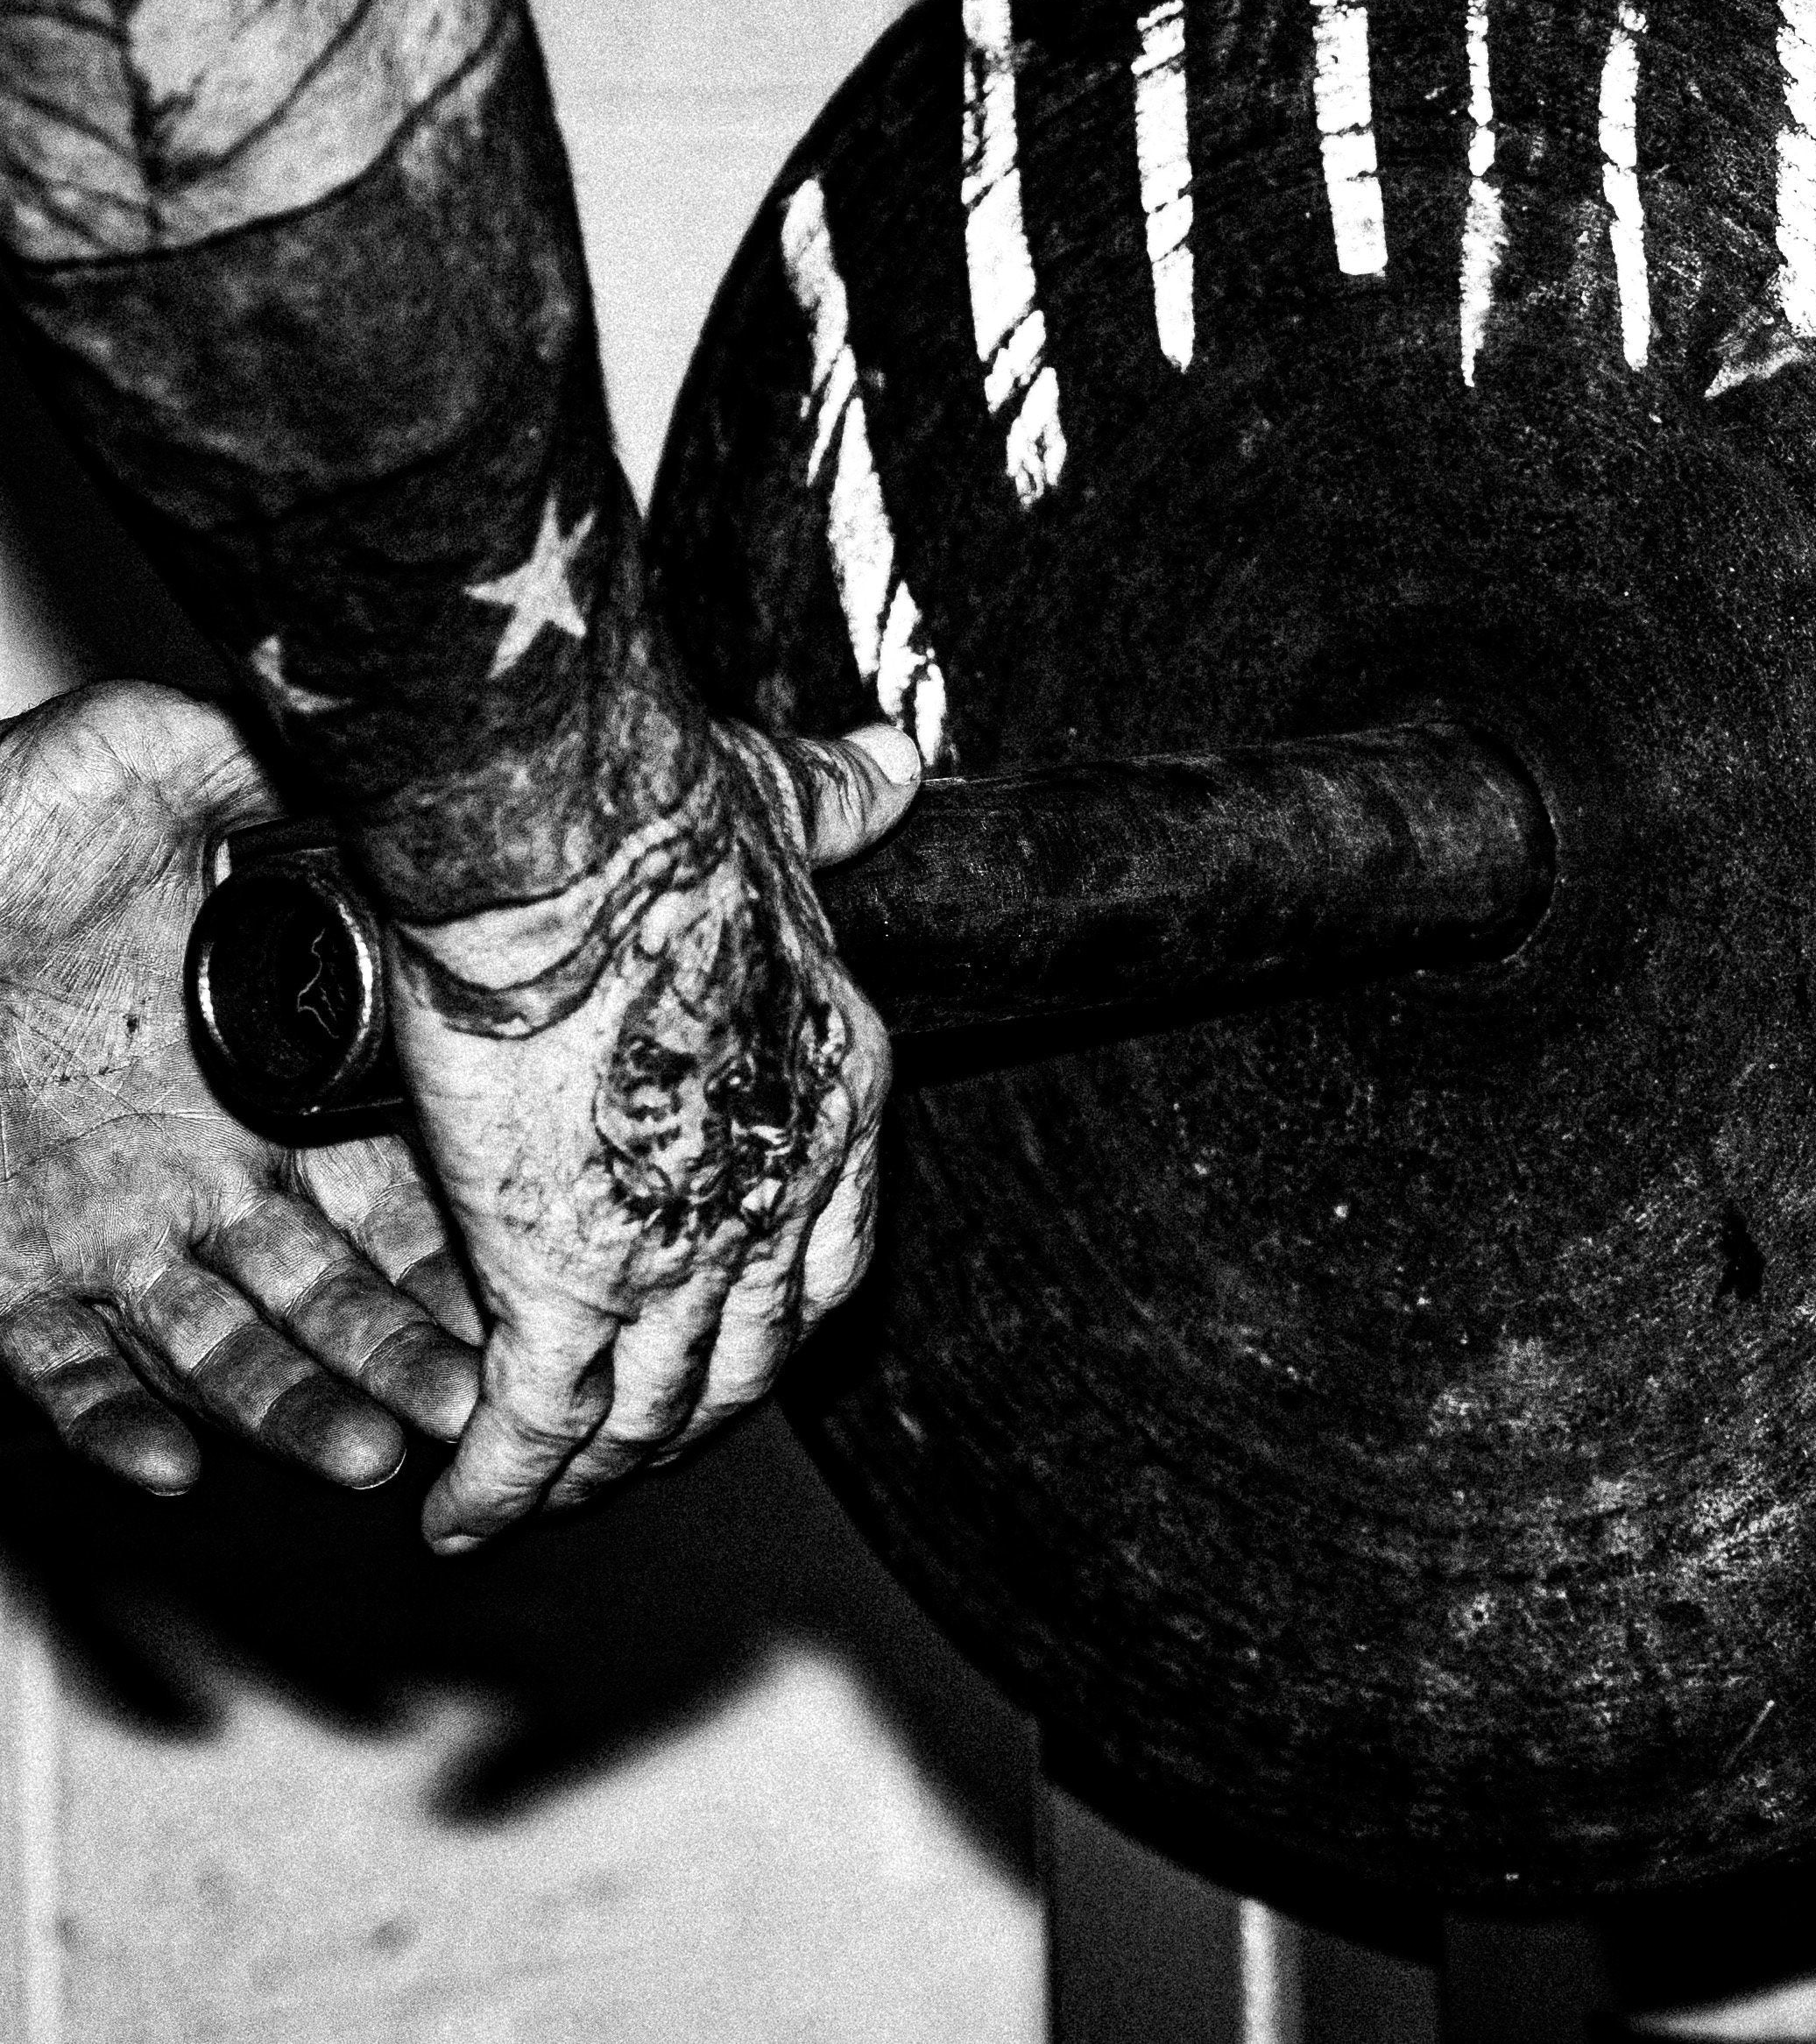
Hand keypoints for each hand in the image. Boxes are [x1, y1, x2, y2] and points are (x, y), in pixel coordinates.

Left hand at [0, 682, 480, 1493]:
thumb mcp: (154, 756)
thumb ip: (278, 766)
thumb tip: (405, 771)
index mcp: (270, 1065)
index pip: (403, 1174)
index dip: (472, 1233)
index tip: (544, 1279)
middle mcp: (205, 1167)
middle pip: (341, 1290)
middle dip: (416, 1353)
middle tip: (486, 1403)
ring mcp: (107, 1230)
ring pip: (230, 1351)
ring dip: (302, 1408)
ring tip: (373, 1451)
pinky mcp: (4, 1274)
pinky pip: (66, 1372)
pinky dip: (116, 1425)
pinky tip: (170, 1459)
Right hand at [391, 713, 915, 1550]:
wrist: (575, 853)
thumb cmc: (666, 819)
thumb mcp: (787, 808)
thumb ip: (842, 799)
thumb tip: (895, 763)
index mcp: (838, 1093)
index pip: (832, 1261)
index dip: (778, 1319)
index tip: (732, 1344)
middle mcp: (781, 1190)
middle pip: (746, 1363)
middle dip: (688, 1421)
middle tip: (631, 1453)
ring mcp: (683, 1250)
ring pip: (646, 1414)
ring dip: (594, 1473)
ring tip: (536, 1497)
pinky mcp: (563, 1278)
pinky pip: (534, 1426)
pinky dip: (495, 1485)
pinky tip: (456, 1516)